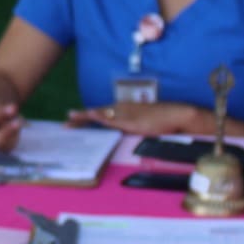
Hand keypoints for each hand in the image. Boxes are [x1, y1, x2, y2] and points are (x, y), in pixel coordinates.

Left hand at [65, 101, 201, 136]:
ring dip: (85, 117)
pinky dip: (101, 116)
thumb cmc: (163, 120)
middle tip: (66, 122)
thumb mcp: (143, 125)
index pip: (101, 114)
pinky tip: (92, 115)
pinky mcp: (132, 119)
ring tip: (70, 119)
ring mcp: (127, 113)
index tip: (73, 120)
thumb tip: (123, 134)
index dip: (87, 117)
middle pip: (97, 113)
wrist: (177, 115)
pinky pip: (113, 119)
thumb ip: (131, 128)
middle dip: (81, 118)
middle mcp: (123, 109)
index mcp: (124, 110)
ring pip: (101, 114)